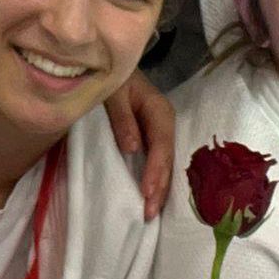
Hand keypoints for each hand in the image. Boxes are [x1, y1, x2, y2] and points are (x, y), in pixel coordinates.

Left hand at [104, 72, 174, 219]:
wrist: (112, 64)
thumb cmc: (113, 77)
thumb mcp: (114, 92)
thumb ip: (122, 117)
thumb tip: (132, 149)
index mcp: (159, 111)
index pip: (161, 145)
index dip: (155, 170)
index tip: (146, 193)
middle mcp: (164, 124)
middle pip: (166, 160)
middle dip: (159, 188)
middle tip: (149, 214)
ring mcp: (160, 132)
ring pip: (164, 165)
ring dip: (158, 189)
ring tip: (150, 214)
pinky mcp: (151, 138)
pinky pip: (156, 162)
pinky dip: (154, 181)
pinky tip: (150, 198)